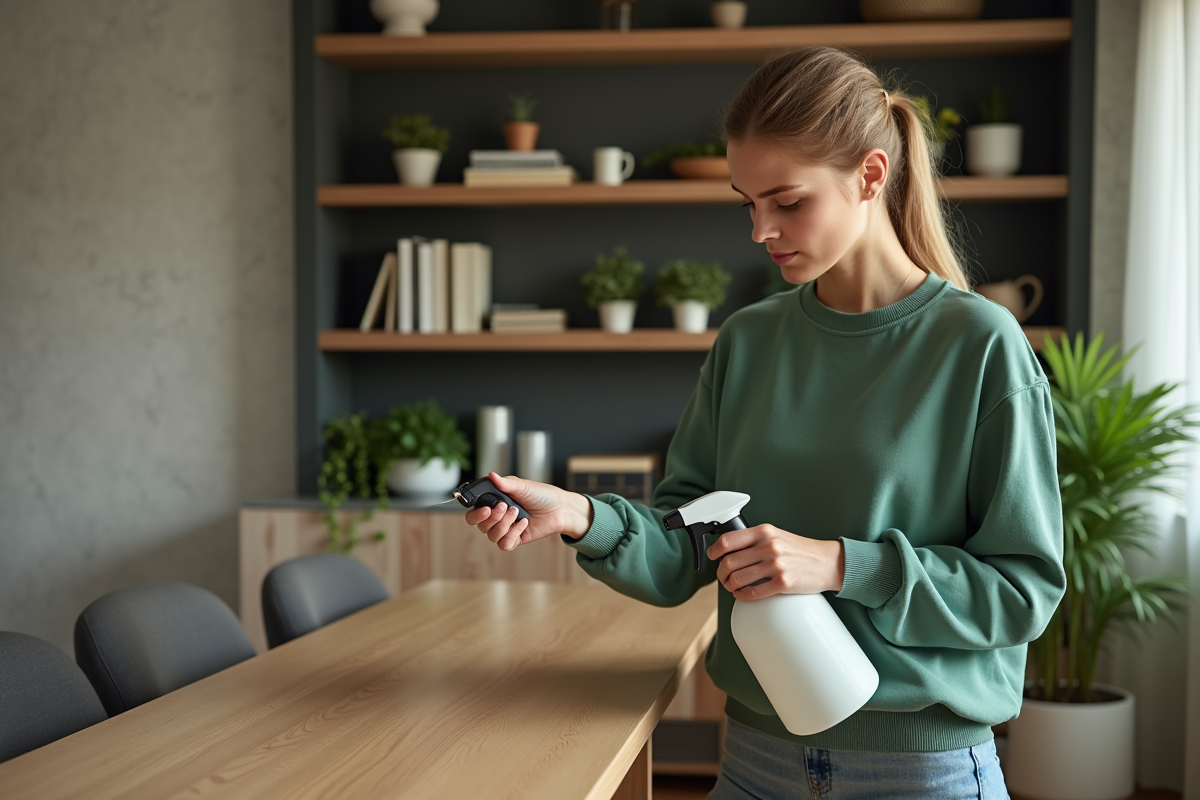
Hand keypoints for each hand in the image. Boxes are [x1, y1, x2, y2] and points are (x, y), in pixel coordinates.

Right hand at [465, 472, 592, 551]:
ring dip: (504, 524)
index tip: (486, 508)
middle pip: (479, 525)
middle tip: (503, 508)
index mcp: (495, 502)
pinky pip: (504, 544)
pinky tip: (523, 524)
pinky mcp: (515, 539)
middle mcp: (498, 516)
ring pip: (492, 535)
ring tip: (518, 513)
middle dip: (490, 518)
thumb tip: (491, 475)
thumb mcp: (522, 486)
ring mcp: (506, 528)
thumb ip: (505, 483)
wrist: (560, 508)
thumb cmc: (542, 495)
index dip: (475, 513)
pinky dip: (513, 534)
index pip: (474, 511)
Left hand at [706, 524, 844, 600]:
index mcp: (765, 532)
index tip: (713, 557)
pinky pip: (753, 592)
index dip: (714, 551)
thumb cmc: (802, 550)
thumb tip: (729, 550)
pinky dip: (742, 596)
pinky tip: (742, 594)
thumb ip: (755, 540)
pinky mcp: (783, 583)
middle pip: (729, 562)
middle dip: (721, 573)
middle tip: (723, 577)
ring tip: (733, 587)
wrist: (828, 562)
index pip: (728, 540)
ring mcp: (776, 565)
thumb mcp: (777, 535)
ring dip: (730, 586)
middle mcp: (769, 546)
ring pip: (738, 579)